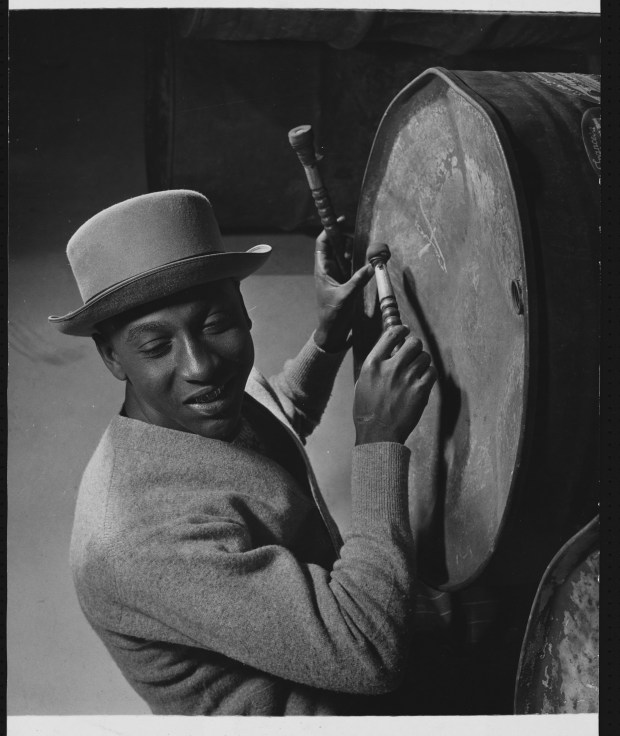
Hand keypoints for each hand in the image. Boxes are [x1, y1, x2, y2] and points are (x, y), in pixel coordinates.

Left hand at [314, 218, 373, 352]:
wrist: (332, 332)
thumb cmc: (333, 315)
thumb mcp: (346, 297)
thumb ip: (358, 280)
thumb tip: (373, 266)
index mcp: (322, 270)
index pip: (322, 243)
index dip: (330, 229)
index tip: (341, 220)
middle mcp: (328, 270)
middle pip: (336, 245)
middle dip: (346, 241)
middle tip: (357, 246)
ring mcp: (336, 275)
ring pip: (344, 255)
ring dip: (353, 252)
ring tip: (362, 257)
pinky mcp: (345, 282)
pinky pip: (351, 266)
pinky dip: (358, 262)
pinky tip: (367, 265)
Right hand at [353, 325, 436, 444]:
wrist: (378, 434)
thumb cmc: (367, 411)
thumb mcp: (362, 382)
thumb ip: (376, 365)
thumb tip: (388, 350)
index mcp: (373, 364)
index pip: (391, 334)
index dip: (401, 330)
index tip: (405, 332)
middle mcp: (391, 368)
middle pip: (413, 342)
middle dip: (415, 346)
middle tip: (413, 354)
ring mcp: (407, 378)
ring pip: (425, 357)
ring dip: (422, 362)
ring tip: (416, 371)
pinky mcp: (421, 390)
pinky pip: (432, 372)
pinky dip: (429, 374)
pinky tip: (422, 381)